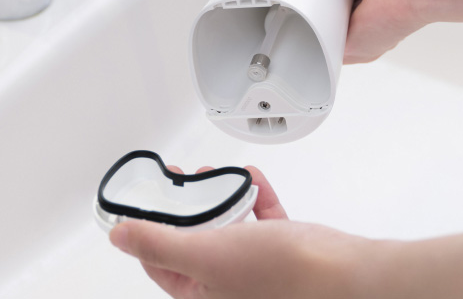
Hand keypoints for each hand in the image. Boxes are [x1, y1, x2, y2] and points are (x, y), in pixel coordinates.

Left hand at [109, 165, 462, 298]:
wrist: (343, 272)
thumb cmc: (285, 276)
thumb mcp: (207, 253)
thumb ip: (159, 243)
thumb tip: (119, 236)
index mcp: (202, 291)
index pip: (158, 260)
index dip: (148, 227)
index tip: (144, 199)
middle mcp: (226, 282)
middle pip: (193, 237)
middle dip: (186, 204)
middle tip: (180, 179)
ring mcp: (255, 265)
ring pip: (226, 225)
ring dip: (219, 196)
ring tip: (215, 175)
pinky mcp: (282, 248)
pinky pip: (260, 217)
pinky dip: (254, 196)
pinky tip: (252, 180)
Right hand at [284, 0, 432, 63]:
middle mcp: (363, 2)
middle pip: (321, 9)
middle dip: (302, 4)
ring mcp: (360, 26)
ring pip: (321, 31)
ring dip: (305, 24)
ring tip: (284, 11)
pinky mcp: (357, 47)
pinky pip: (326, 51)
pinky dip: (312, 44)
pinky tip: (296, 34)